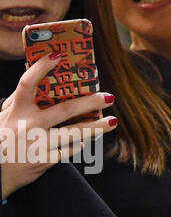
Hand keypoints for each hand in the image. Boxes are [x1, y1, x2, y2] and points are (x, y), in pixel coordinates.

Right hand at [1, 54, 116, 199]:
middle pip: (65, 109)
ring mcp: (36, 144)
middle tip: (108, 97)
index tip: (57, 55)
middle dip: (90, 102)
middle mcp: (27, 126)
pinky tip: (86, 140)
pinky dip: (78, 145)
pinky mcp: (43, 161)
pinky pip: (68, 150)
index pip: (27, 84)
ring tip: (112, 121)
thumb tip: (36, 78)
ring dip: (96, 127)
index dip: (40, 68)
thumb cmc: (0, 142)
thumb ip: (17, 102)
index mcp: (15, 111)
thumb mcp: (3, 118)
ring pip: (74, 133)